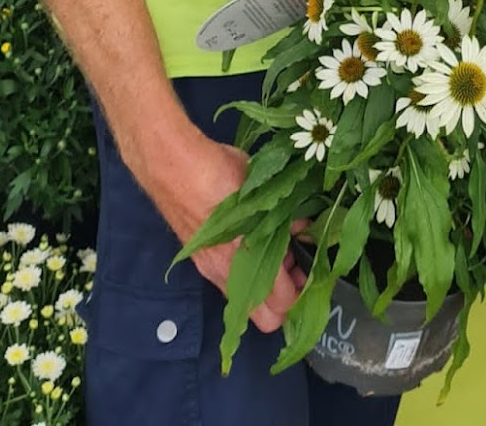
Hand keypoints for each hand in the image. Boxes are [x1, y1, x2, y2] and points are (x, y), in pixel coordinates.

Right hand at [144, 131, 303, 332]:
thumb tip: (305, 228)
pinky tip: (256, 244)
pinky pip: (232, 284)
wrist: (172, 166)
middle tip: (298, 267)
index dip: (304, 291)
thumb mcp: (262, 189)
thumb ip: (286, 215)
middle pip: (265, 320)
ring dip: (267, 287)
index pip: (282, 304)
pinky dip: (248, 274)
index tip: (313, 268)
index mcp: (247, 256)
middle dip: (286, 301)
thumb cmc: (220, 172)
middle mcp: (228, 273)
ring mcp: (211, 271)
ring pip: (247, 304)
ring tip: (280, 251)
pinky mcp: (202, 262)